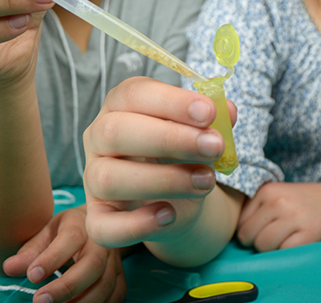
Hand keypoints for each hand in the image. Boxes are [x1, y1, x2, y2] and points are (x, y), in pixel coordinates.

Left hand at [2, 205, 125, 302]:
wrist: (98, 225)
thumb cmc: (65, 232)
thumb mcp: (46, 233)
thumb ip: (30, 250)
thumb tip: (8, 267)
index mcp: (80, 225)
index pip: (71, 238)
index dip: (52, 258)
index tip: (32, 275)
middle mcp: (102, 242)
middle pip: (93, 264)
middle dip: (67, 286)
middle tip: (40, 301)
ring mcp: (114, 260)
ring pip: (106, 283)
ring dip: (82, 302)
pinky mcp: (120, 276)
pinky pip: (116, 294)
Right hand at [83, 76, 237, 248]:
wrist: (175, 199)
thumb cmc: (182, 153)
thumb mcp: (199, 131)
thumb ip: (213, 120)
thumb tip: (227, 110)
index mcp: (120, 104)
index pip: (134, 93)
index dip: (171, 101)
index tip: (209, 113)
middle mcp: (98, 137)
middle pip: (115, 132)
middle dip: (170, 139)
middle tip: (214, 146)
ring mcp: (92, 178)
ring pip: (109, 178)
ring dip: (164, 180)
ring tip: (206, 181)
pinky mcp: (97, 218)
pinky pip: (104, 227)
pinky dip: (137, 225)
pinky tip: (170, 215)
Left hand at [237, 174, 320, 251]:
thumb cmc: (301, 203)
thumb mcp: (277, 195)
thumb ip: (255, 208)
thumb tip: (234, 233)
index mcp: (266, 191)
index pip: (240, 222)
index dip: (248, 232)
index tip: (261, 231)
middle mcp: (278, 201)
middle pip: (249, 236)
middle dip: (257, 243)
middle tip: (273, 238)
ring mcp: (293, 216)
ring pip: (263, 245)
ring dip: (271, 250)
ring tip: (284, 240)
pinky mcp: (309, 232)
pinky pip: (283, 252)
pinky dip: (287, 253)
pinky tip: (296, 243)